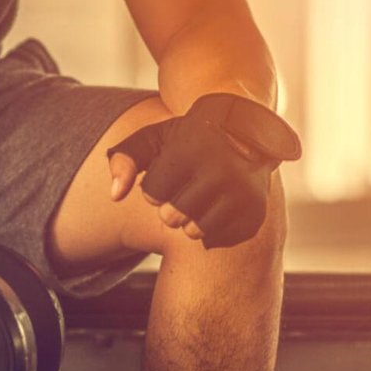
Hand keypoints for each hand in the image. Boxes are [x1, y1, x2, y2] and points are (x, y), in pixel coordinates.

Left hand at [107, 93, 301, 247]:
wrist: (247, 131)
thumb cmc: (190, 137)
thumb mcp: (155, 138)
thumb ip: (125, 159)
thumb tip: (114, 195)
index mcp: (193, 149)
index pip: (151, 193)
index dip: (155, 186)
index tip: (169, 171)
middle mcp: (222, 171)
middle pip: (171, 217)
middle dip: (170, 205)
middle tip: (185, 187)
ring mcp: (243, 193)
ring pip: (194, 231)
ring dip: (190, 220)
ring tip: (200, 197)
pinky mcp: (255, 212)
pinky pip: (217, 239)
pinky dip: (212, 228)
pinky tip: (219, 205)